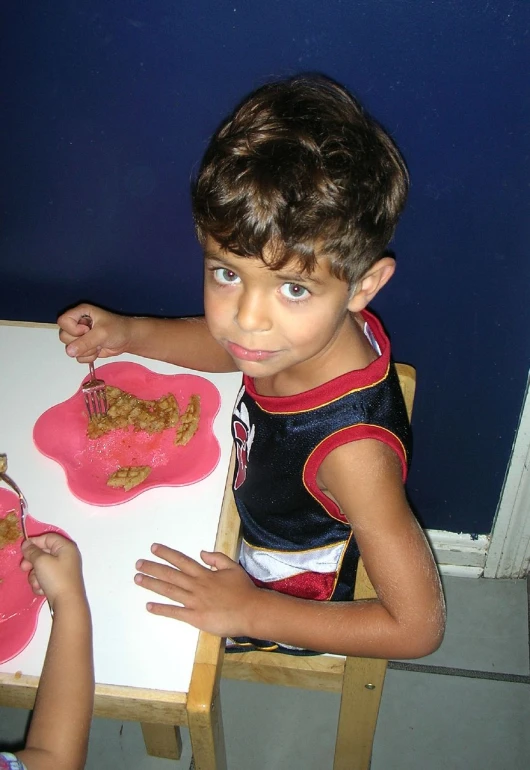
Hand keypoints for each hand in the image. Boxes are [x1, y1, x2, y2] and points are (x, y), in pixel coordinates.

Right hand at [20, 533, 85, 610]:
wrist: (67, 602)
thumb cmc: (56, 578)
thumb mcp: (41, 562)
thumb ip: (32, 551)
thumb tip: (26, 544)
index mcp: (66, 547)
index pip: (48, 538)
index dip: (34, 542)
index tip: (23, 550)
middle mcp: (66, 556)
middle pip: (44, 552)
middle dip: (32, 562)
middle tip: (24, 568)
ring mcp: (63, 569)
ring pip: (42, 566)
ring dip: (36, 575)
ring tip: (37, 583)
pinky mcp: (60, 581)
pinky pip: (46, 577)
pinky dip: (41, 583)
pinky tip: (42, 590)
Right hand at [57, 304, 131, 362]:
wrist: (128, 340)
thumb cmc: (118, 330)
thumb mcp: (102, 334)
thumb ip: (85, 342)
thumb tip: (69, 351)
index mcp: (80, 313)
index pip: (63, 321)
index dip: (73, 329)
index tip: (87, 330)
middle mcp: (77, 323)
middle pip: (64, 337)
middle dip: (80, 342)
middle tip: (95, 338)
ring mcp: (79, 337)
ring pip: (70, 349)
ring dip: (86, 351)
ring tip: (99, 344)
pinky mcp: (84, 348)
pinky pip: (78, 357)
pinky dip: (89, 357)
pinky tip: (99, 350)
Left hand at [134, 544, 259, 636]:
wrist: (251, 611)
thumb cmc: (244, 590)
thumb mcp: (232, 567)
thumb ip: (217, 559)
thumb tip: (201, 552)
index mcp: (204, 573)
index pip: (181, 560)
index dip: (166, 554)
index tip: (153, 548)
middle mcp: (196, 585)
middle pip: (170, 574)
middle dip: (153, 568)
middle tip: (138, 564)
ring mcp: (194, 602)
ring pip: (169, 591)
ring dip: (152, 584)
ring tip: (138, 579)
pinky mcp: (195, 617)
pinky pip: (174, 612)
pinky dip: (161, 609)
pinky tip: (149, 606)